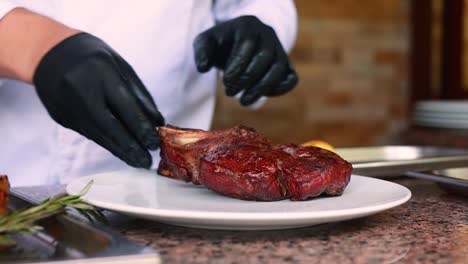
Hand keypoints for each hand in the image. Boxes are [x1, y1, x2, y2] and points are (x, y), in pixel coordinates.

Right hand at [33, 33, 163, 167]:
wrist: (47, 53)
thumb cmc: (91, 56)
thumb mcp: (120, 66)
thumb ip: (139, 94)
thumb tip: (156, 122)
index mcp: (100, 73)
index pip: (125, 107)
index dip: (141, 128)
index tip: (154, 144)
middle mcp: (82, 92)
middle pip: (110, 127)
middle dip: (131, 147)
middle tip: (147, 161)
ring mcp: (68, 107)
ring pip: (99, 135)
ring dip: (120, 151)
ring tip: (137, 161)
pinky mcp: (61, 118)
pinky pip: (89, 134)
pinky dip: (107, 144)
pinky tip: (120, 151)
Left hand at [193, 16, 297, 105]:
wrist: (238, 45)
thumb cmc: (221, 45)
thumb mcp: (206, 43)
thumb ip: (201, 53)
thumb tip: (203, 68)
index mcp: (248, 25)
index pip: (247, 45)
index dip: (237, 67)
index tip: (225, 82)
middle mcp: (268, 35)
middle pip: (265, 57)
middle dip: (247, 79)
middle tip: (230, 92)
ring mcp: (280, 50)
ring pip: (279, 69)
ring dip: (262, 89)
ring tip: (244, 101)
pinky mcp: (287, 66)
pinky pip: (291, 79)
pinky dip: (278, 90)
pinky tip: (259, 95)